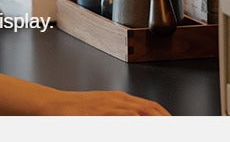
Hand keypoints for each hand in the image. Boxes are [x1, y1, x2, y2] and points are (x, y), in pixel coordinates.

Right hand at [43, 89, 170, 115]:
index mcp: (121, 100)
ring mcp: (108, 107)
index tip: (175, 123)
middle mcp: (117, 101)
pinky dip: (131, 120)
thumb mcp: (103, 111)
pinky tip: (137, 123)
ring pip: (138, 112)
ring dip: (153, 119)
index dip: (167, 116)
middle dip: (165, 119)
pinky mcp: (98, 113)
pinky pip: (120, 117)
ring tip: (166, 127)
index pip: (152, 107)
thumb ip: (121, 116)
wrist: (52, 106)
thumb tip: (140, 119)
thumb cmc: (76, 112)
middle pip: (149, 109)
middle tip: (176, 128)